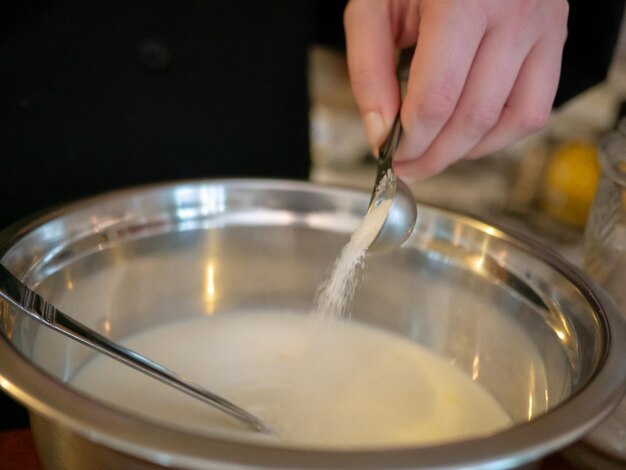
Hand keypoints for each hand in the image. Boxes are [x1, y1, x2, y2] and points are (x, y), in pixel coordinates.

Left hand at [344, 0, 568, 179]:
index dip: (410, 142)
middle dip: (434, 156)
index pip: (437, 99)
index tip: (390, 156)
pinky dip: (501, 136)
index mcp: (461, 0)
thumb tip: (380, 133)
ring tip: (435, 153)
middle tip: (408, 167)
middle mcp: (512, 12)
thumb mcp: (374, 5)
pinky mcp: (553, 36)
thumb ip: (369, 69)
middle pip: (473, 117)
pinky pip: (536, 109)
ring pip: (509, 120)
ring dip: (466, 152)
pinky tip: (470, 137)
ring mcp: (541, 24)